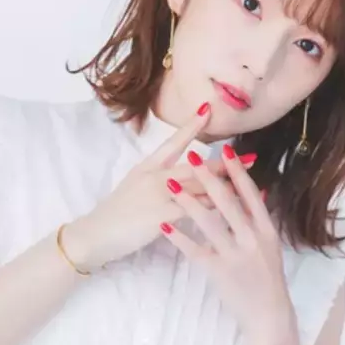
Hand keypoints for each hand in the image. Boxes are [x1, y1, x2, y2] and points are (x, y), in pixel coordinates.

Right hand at [62, 103, 250, 269]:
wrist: (94, 235)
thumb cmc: (113, 215)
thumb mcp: (132, 188)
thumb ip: (154, 180)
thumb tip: (177, 178)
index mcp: (147, 167)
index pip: (172, 142)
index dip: (191, 126)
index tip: (208, 110)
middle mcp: (154, 176)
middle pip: (195, 166)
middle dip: (224, 162)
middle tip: (250, 157)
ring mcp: (157, 194)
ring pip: (198, 186)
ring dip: (226, 184)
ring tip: (248, 183)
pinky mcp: (160, 215)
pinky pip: (193, 210)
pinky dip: (213, 209)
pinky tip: (230, 211)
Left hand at [160, 144, 292, 333]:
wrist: (268, 314)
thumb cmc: (267, 277)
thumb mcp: (269, 245)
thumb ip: (259, 219)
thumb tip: (258, 190)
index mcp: (266, 229)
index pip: (250, 194)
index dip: (236, 171)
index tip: (224, 149)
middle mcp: (252, 239)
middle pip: (228, 203)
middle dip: (208, 177)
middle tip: (192, 157)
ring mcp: (235, 255)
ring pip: (209, 223)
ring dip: (188, 201)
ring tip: (171, 185)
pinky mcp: (218, 272)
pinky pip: (194, 250)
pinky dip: (178, 237)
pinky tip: (164, 225)